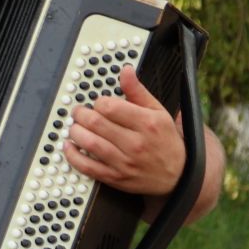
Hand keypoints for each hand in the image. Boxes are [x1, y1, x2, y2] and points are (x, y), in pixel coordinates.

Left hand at [63, 66, 184, 196]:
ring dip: (75, 132)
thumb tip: (125, 71)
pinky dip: (72, 155)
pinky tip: (69, 146)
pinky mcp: (115, 178)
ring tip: (75, 126)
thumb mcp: (158, 112)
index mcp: (147, 123)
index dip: (99, 102)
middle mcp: (136, 143)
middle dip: (81, 114)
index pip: (110, 107)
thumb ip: (138, 91)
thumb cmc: (165, 141)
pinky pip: (87, 166)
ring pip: (89, 143)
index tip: (98, 103)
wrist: (178, 175)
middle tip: (79, 112)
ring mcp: (124, 162)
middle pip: (96, 123)